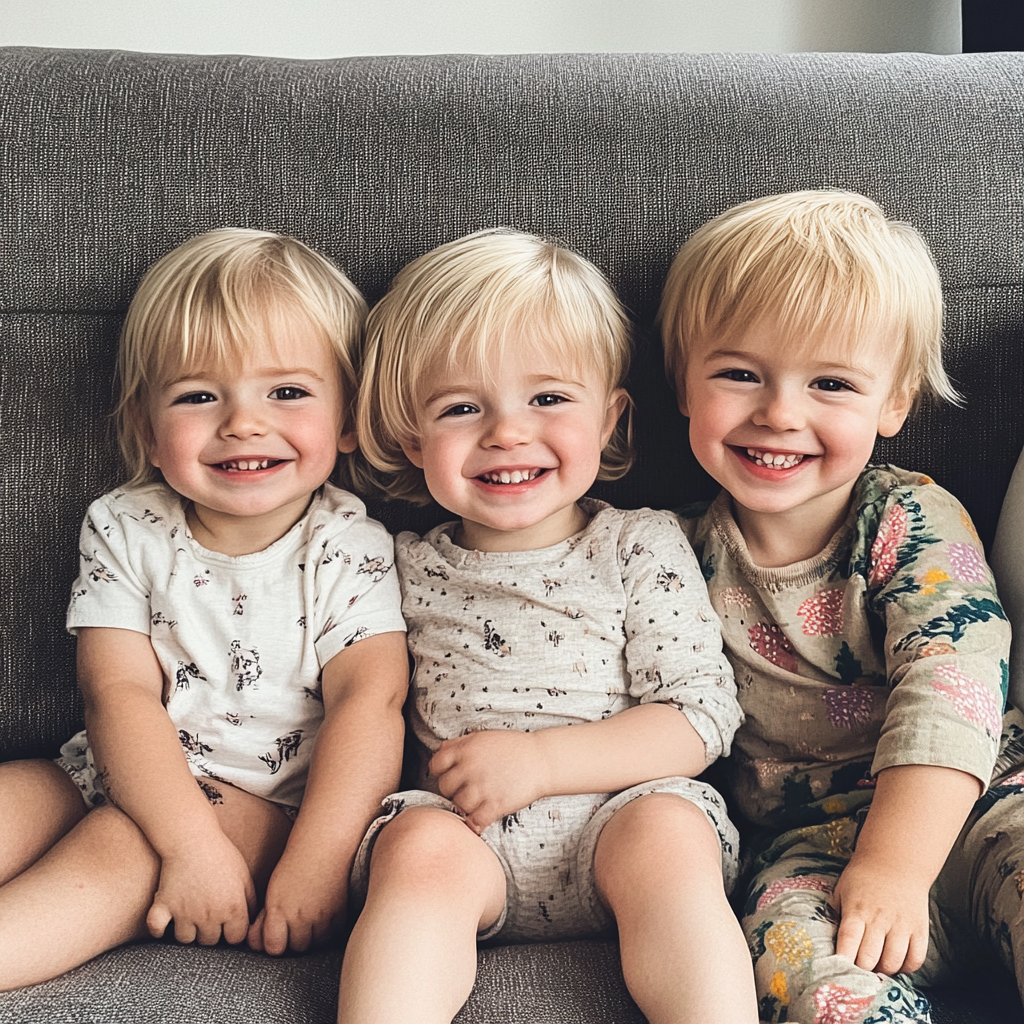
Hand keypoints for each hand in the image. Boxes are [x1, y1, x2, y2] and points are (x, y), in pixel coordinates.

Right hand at [146, 833, 255, 944]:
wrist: (192, 839)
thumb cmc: (221, 854)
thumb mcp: (244, 875)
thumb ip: (250, 900)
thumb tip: (252, 919)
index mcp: (232, 908)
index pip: (235, 938)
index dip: (234, 932)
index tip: (229, 924)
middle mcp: (209, 916)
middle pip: (210, 941)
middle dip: (211, 932)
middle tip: (209, 917)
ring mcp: (184, 914)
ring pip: (186, 939)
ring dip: (188, 931)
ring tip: (190, 916)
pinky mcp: (164, 907)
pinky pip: (157, 930)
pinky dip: (158, 929)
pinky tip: (165, 921)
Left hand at [247, 853, 346, 954]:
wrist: (323, 845)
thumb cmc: (295, 865)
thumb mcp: (273, 891)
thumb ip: (265, 919)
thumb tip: (255, 944)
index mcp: (279, 910)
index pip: (274, 947)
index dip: (275, 943)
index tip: (277, 934)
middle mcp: (299, 916)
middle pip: (297, 947)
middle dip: (295, 940)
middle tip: (296, 924)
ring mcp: (321, 916)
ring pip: (316, 943)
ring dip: (312, 937)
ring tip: (311, 920)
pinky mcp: (339, 912)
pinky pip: (333, 934)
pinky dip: (329, 930)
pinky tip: (325, 917)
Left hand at [429, 730, 547, 832]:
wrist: (542, 760)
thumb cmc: (513, 748)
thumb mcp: (482, 737)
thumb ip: (459, 744)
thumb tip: (440, 752)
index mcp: (466, 750)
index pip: (436, 764)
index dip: (441, 771)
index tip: (452, 775)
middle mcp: (470, 767)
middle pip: (445, 787)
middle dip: (453, 790)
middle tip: (466, 790)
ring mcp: (482, 787)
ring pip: (458, 805)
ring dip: (465, 806)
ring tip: (476, 803)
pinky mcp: (495, 804)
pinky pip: (475, 821)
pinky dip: (475, 823)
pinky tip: (481, 818)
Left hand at [831, 853, 930, 974]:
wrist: (895, 861)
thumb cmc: (863, 877)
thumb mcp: (842, 890)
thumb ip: (835, 913)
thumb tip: (828, 937)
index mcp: (856, 911)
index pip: (848, 943)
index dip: (843, 961)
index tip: (837, 972)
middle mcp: (879, 920)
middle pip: (869, 959)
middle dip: (861, 971)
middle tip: (858, 971)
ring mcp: (901, 926)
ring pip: (893, 963)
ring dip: (883, 971)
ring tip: (876, 967)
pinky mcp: (919, 929)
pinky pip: (916, 959)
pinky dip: (906, 968)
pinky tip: (897, 963)